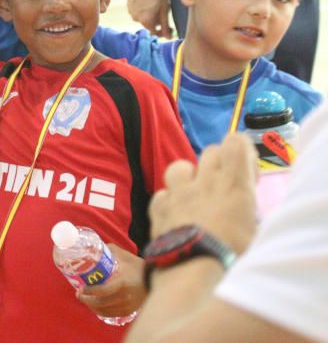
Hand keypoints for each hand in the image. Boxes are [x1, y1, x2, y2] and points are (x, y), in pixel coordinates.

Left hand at [77, 245, 145, 317]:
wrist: (156, 278)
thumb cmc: (138, 266)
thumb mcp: (124, 256)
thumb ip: (109, 251)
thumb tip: (93, 248)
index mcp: (123, 283)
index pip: (103, 291)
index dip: (90, 291)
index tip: (81, 288)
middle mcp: (126, 297)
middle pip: (101, 303)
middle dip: (87, 300)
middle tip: (79, 294)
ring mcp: (128, 306)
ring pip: (105, 310)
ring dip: (92, 306)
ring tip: (84, 299)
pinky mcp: (130, 311)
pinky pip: (111, 314)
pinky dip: (101, 311)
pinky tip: (95, 306)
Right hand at [127, 0, 171, 37]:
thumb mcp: (164, 9)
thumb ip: (165, 25)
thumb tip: (168, 37)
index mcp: (144, 20)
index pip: (154, 33)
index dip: (163, 32)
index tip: (169, 29)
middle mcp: (135, 18)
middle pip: (148, 25)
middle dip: (157, 22)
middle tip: (164, 15)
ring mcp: (130, 11)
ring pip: (143, 18)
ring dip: (150, 15)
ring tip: (156, 5)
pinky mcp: (128, 5)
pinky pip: (138, 12)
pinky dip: (144, 10)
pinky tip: (149, 2)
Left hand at [148, 133, 258, 254]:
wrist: (192, 274)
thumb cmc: (234, 258)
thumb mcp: (258, 236)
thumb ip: (252, 216)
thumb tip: (250, 215)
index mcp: (234, 185)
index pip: (236, 142)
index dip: (243, 151)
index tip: (248, 173)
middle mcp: (205, 182)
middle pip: (210, 151)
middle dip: (220, 163)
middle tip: (226, 188)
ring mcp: (178, 193)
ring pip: (180, 166)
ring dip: (189, 177)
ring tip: (196, 197)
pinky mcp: (158, 208)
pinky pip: (162, 194)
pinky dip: (168, 202)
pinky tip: (175, 217)